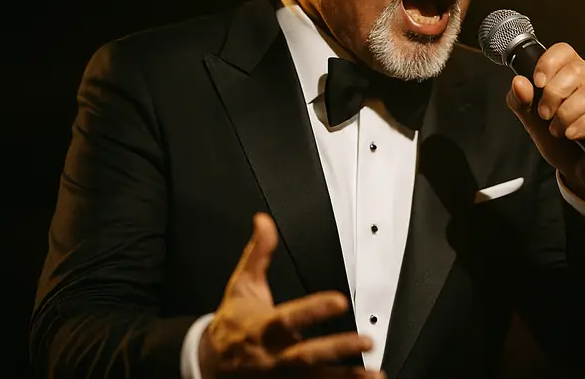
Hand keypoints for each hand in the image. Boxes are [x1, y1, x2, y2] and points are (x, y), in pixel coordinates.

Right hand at [200, 213, 381, 377]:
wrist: (209, 363)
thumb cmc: (232, 323)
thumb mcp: (242, 285)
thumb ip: (258, 254)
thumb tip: (263, 221)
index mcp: (263, 328)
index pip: (290, 318)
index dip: (314, 310)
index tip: (340, 301)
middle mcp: (272, 357)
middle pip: (307, 355)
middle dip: (338, 349)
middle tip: (367, 340)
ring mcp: (279, 377)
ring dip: (346, 377)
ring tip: (374, 373)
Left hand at [506, 43, 584, 216]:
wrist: (581, 175)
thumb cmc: (562, 144)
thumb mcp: (534, 123)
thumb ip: (522, 102)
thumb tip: (518, 82)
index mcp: (576, 74)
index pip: (565, 51)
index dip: (548, 63)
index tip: (538, 83)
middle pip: (576, 70)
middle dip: (554, 95)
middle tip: (546, 115)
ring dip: (568, 113)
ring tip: (559, 130)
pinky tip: (573, 134)